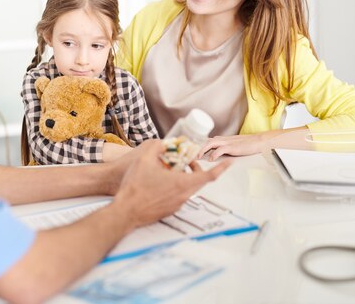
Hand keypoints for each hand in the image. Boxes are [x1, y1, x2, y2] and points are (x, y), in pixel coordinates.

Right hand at [113, 140, 230, 227]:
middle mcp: (183, 196)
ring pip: (188, 188)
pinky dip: (177, 186)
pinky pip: (178, 195)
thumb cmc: (134, 188)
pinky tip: (162, 181)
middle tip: (188, 160)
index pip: (209, 176)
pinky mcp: (169, 210)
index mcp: (182, 184)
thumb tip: (161, 142)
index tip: (229, 163)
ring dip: (185, 177)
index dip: (221, 168)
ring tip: (171, 168)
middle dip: (196, 169)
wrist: (125, 212)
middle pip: (198, 181)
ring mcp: (176, 205)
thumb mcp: (143, 161)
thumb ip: (155, 147)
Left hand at [198, 129, 291, 160]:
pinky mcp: (232, 147)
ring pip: (210, 143)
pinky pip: (220, 149)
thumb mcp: (232, 145)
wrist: (259, 141)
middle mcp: (222, 139)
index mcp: (222, 139)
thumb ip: (223, 148)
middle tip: (191, 156)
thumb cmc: (247, 145)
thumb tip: (215, 154)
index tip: (192, 152)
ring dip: (202, 150)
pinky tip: (211, 159)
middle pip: (205, 141)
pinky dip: (214, 154)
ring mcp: (227, 142)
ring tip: (197, 157)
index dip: (198, 146)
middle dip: (197, 148)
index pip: (206, 141)